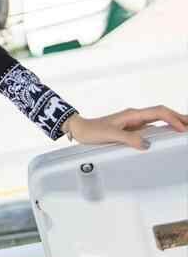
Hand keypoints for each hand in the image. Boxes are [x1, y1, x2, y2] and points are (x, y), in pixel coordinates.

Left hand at [65, 106, 187, 150]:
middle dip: (179, 117)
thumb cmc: (92, 131)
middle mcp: (135, 116)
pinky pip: (152, 126)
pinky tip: (168, 132)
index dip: (173, 119)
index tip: (182, 128)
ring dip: (173, 121)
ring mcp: (134, 121)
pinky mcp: (131, 128)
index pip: (159, 113)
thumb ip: (128, 139)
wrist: (79, 129)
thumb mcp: (109, 135)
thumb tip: (146, 144)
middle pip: (162, 113)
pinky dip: (163, 127)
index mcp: (132, 114)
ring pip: (158, 118)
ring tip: (186, 127)